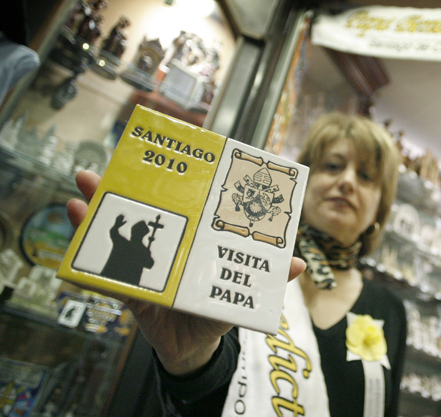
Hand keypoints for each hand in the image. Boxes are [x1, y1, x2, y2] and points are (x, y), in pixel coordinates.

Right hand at [67, 170, 306, 375]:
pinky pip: (106, 270)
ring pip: (121, 231)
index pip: (187, 205)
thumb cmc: (218, 311)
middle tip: (116, 160)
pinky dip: (89, 254)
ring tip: (86, 184)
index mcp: (196, 240)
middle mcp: (170, 244)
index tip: (170, 153)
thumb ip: (267, 278)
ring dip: (101, 207)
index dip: (178, 181)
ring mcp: (146, 263)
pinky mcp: (129, 288)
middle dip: (130, 185)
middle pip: (149, 210)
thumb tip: (299, 264)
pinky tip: (78, 228)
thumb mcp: (242, 292)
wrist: (194, 349)